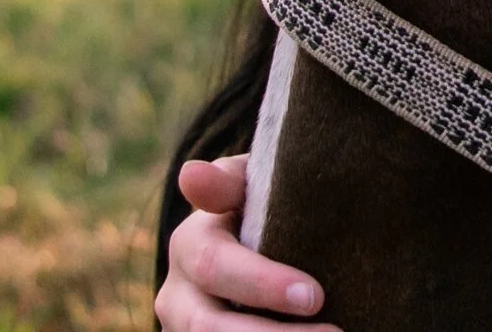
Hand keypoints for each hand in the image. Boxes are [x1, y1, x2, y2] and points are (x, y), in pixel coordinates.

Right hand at [155, 155, 336, 330]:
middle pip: (211, 326)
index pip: (215, 266)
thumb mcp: (246, 184)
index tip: (314, 297)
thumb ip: (226, 182)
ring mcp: (184, 329)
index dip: (263, 284)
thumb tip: (191, 174)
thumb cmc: (259, 204)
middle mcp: (176, 295)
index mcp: (189, 244)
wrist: (253, 239)